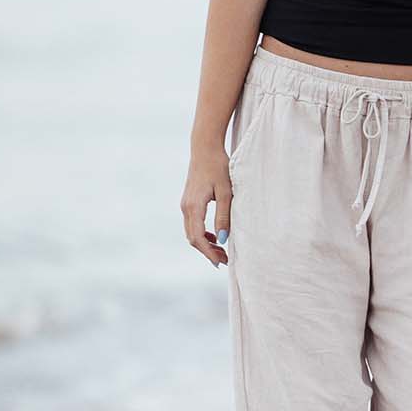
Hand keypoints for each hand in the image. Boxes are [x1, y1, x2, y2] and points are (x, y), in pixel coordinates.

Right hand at [181, 149, 232, 265]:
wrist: (205, 148)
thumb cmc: (219, 167)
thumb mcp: (226, 192)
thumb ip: (224, 216)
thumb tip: (223, 240)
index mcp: (193, 207)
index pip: (198, 238)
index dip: (209, 253)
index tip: (221, 262)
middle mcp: (185, 208)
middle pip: (193, 238)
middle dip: (208, 252)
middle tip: (225, 261)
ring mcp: (185, 205)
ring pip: (192, 232)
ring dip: (205, 244)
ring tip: (222, 252)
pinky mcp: (188, 202)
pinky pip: (192, 224)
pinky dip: (202, 234)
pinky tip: (215, 237)